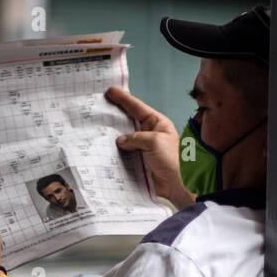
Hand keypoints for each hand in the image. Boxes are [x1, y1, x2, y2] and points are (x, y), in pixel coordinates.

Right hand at [106, 86, 193, 209]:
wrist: (178, 185)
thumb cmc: (173, 160)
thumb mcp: (155, 142)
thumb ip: (136, 138)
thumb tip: (120, 140)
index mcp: (157, 123)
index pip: (137, 108)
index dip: (123, 99)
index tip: (110, 91)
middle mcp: (149, 134)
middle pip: (129, 122)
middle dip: (115, 116)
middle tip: (99, 108)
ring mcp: (143, 149)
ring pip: (124, 139)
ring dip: (112, 136)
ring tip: (97, 128)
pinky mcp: (138, 163)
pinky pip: (124, 156)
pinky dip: (114, 154)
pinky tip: (103, 150)